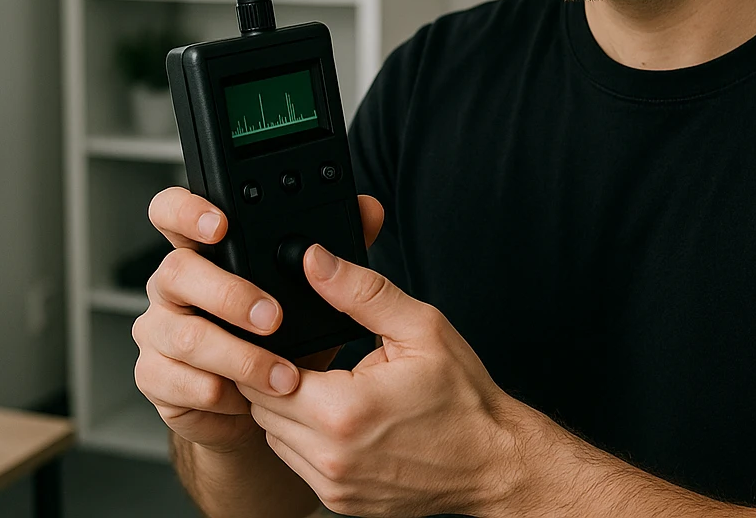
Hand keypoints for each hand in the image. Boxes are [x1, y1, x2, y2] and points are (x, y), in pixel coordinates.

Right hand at [132, 186, 384, 453]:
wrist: (259, 406)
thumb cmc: (285, 336)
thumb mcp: (312, 290)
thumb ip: (338, 244)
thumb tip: (368, 207)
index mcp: (205, 250)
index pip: (172, 211)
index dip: (186, 211)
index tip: (221, 224)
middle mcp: (174, 285)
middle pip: (176, 271)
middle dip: (227, 294)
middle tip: (273, 317)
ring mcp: (158, 330)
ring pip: (183, 335)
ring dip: (239, 356)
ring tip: (283, 374)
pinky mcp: (155, 375)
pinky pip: (175, 380)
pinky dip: (219, 391)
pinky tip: (246, 398)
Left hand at [240, 246, 531, 517]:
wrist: (493, 461)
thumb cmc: (463, 399)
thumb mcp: (420, 328)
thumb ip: (361, 292)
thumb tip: (315, 262)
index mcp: (344, 410)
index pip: (262, 376)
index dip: (269, 351)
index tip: (287, 337)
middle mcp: (331, 455)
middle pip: (262, 407)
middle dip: (275, 377)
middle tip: (310, 356)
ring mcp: (334, 485)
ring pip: (274, 437)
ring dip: (287, 410)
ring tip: (327, 386)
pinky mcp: (339, 502)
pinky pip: (297, 463)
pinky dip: (305, 439)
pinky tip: (339, 419)